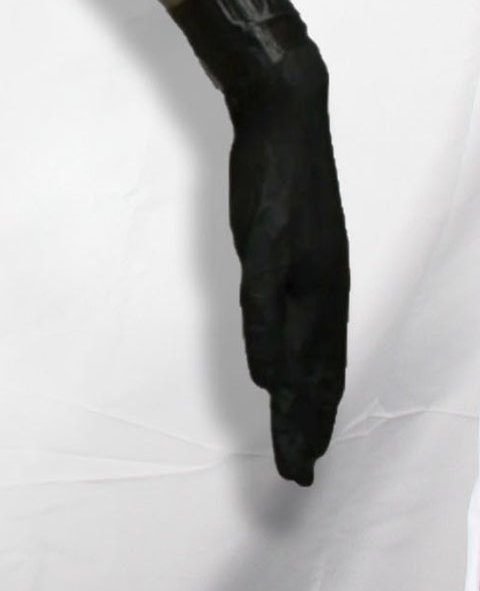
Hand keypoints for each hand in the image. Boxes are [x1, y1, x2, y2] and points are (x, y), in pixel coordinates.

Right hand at [223, 43, 348, 483]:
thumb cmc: (284, 174)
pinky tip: (264, 378)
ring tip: (291, 450)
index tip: (310, 453)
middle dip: (308, 428)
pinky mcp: (271, 241)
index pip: (327, 364)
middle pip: (318, 371)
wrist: (284, 113)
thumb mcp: (288, 234)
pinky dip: (267, 346)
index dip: (319, 411)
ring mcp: (298, 265)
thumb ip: (284, 278)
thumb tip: (274, 312)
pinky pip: (267, 304)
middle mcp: (322, 284)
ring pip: (298, 350)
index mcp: (327, 284)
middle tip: (299, 476)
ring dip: (294, 406)